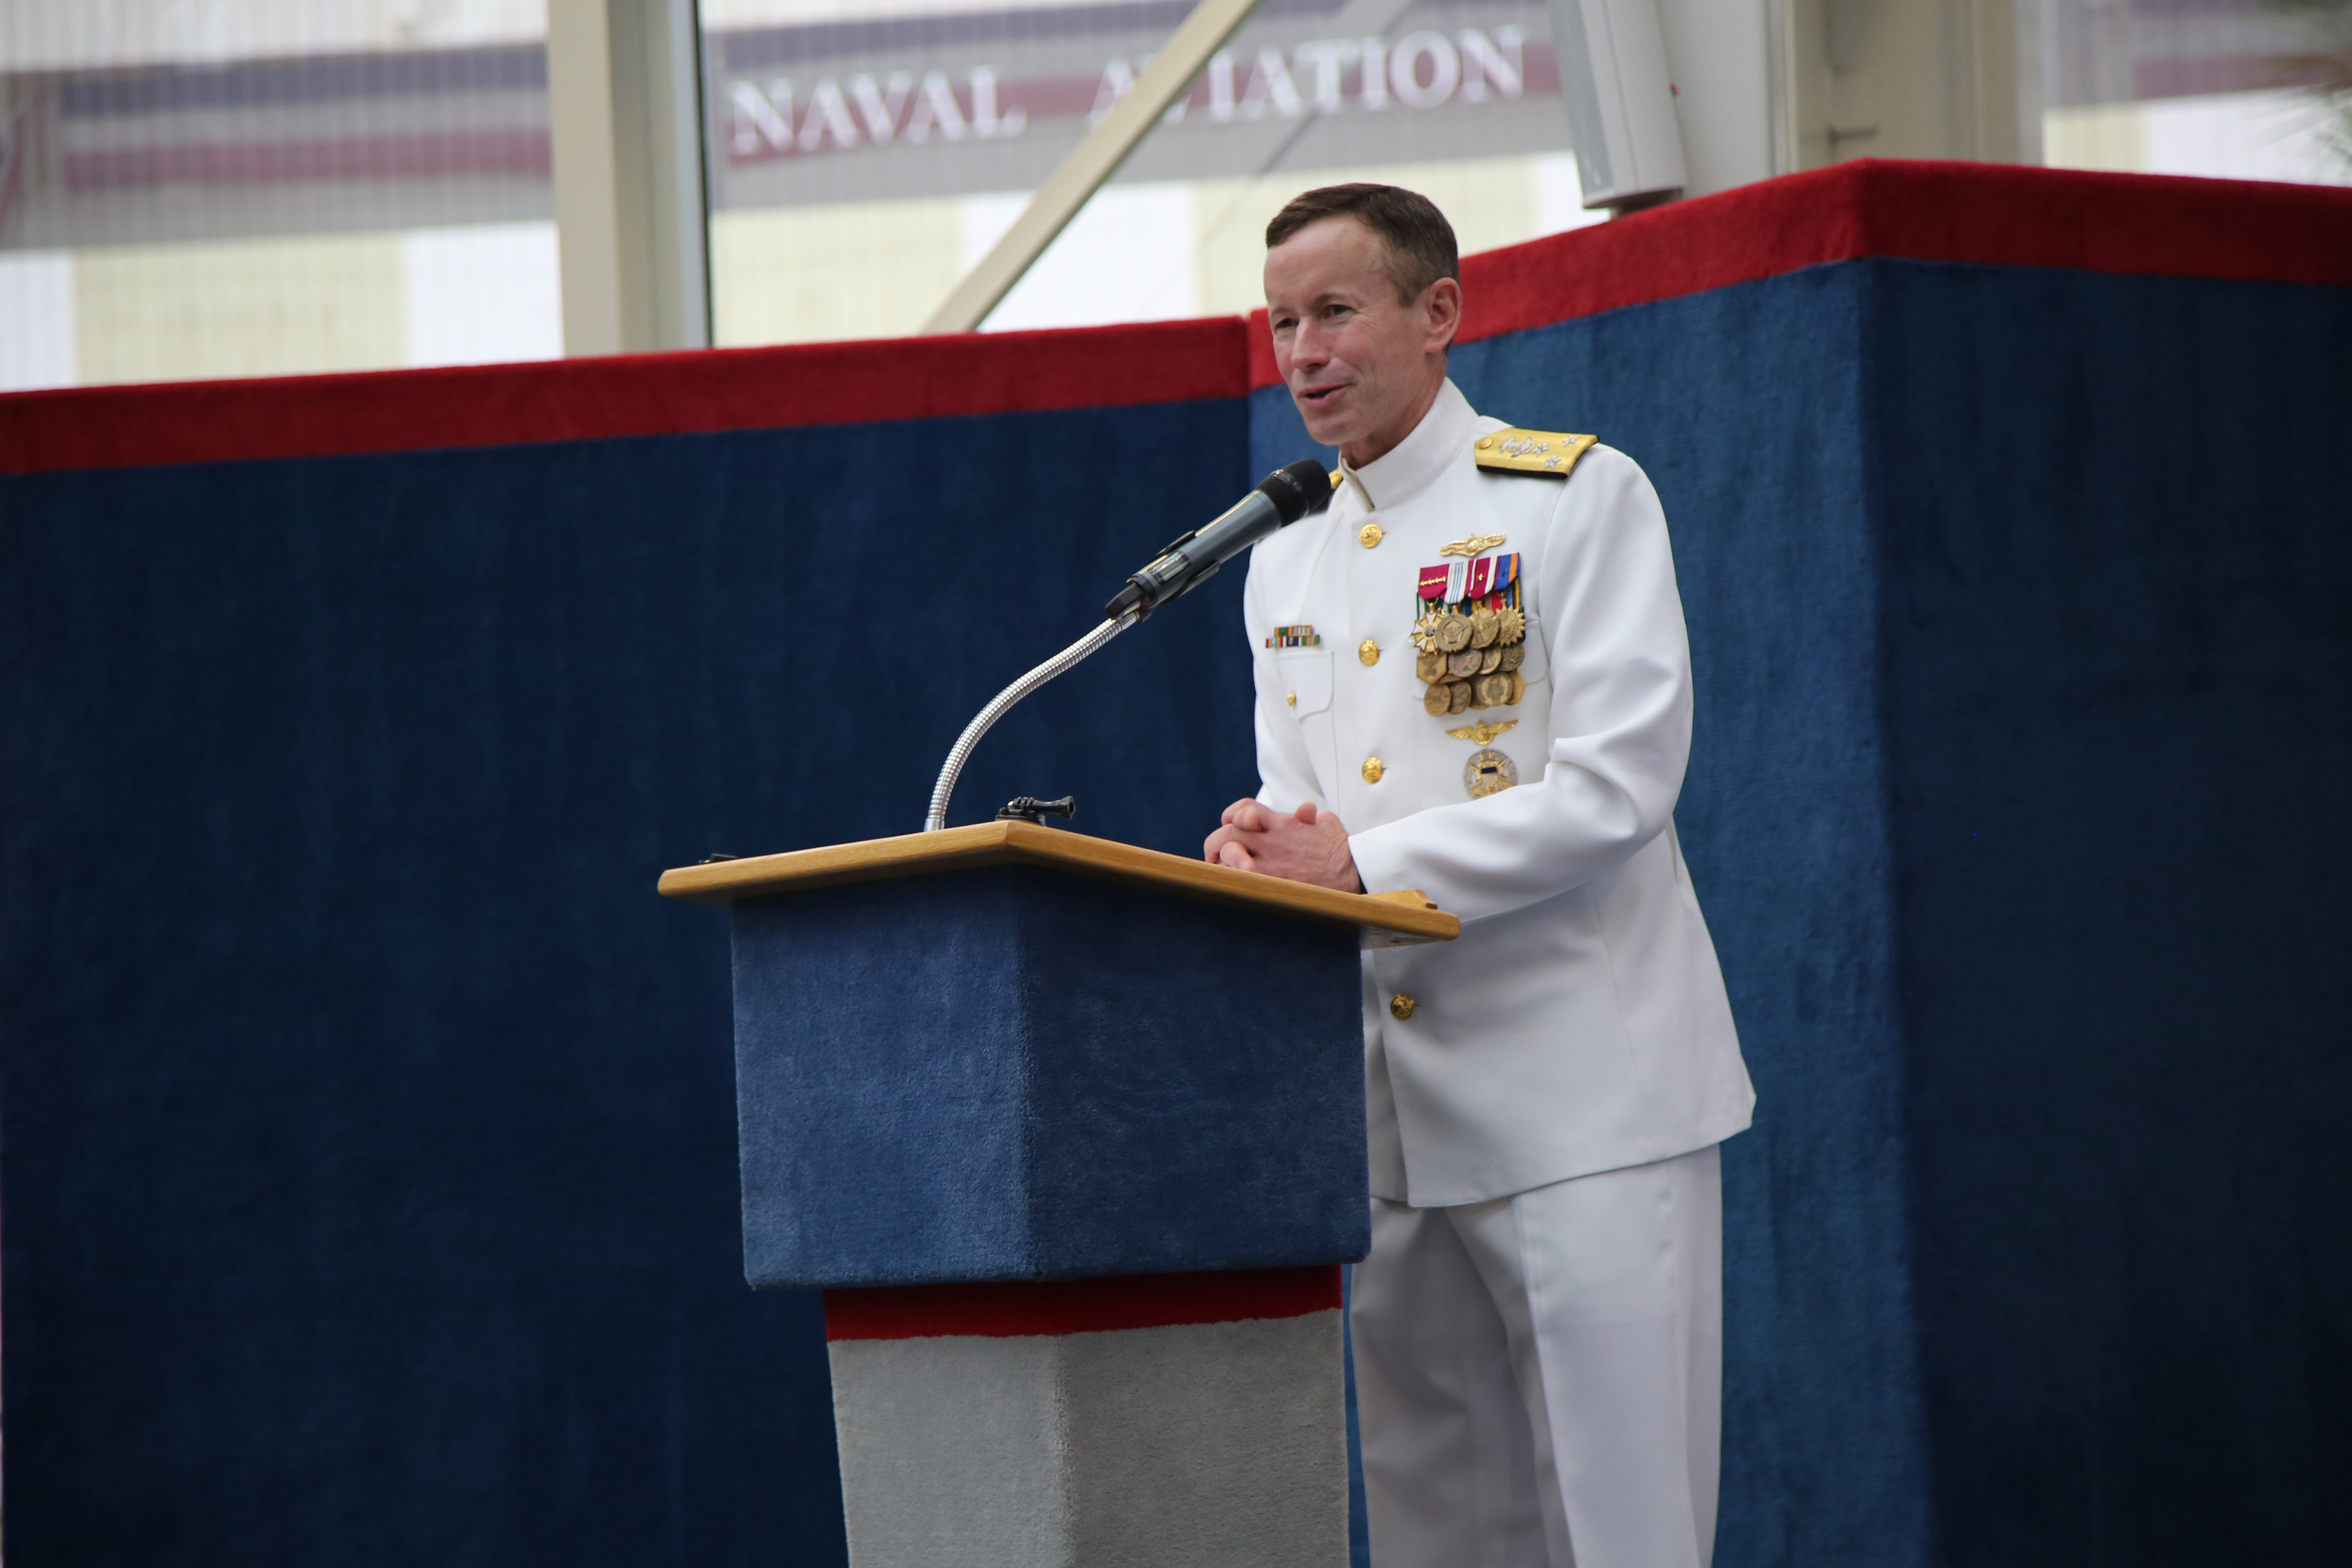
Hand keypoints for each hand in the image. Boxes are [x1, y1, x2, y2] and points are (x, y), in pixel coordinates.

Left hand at [1202, 799, 1363, 892]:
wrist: (1355, 870)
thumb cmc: (1341, 849)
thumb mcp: (1326, 824)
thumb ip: (1310, 817)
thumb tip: (1305, 811)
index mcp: (1282, 824)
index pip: (1245, 809)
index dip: (1233, 814)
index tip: (1231, 824)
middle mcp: (1272, 842)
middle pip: (1228, 834)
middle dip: (1216, 843)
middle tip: (1214, 855)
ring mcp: (1270, 865)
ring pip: (1228, 858)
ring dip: (1221, 864)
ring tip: (1222, 872)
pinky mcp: (1272, 885)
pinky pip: (1239, 881)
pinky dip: (1231, 881)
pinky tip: (1233, 886)